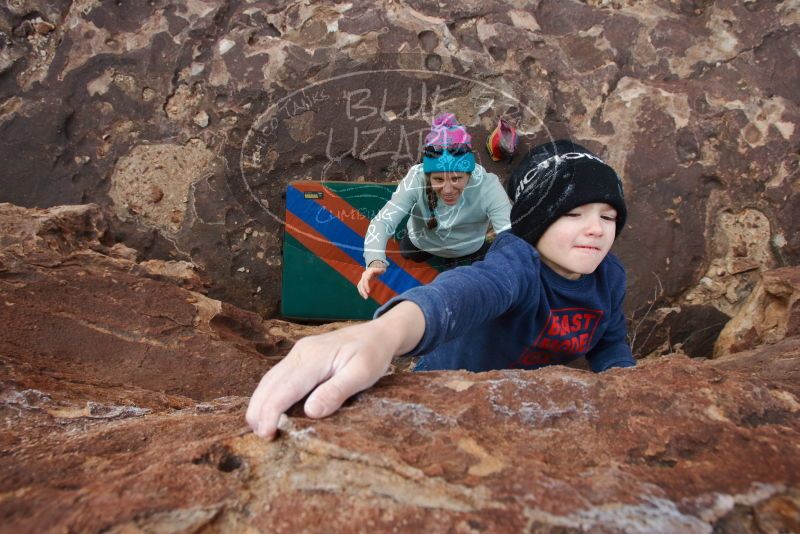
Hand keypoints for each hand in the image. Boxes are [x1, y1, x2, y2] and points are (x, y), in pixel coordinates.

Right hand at [246, 301, 425, 439]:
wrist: (378, 333)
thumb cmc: (373, 354)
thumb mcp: (363, 373)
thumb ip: (337, 391)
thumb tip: (311, 411)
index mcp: (314, 357)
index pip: (285, 388)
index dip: (272, 411)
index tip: (267, 433)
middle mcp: (300, 353)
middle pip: (270, 383)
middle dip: (259, 410)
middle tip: (260, 437)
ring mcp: (298, 353)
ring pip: (269, 379)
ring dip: (260, 403)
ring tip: (259, 427)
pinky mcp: (300, 356)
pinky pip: (277, 376)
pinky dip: (268, 394)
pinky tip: (268, 408)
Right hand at [357, 261, 386, 298]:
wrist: (374, 266)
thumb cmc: (379, 268)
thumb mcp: (381, 268)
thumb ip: (381, 269)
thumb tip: (383, 270)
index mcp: (368, 272)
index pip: (365, 280)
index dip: (366, 286)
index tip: (368, 292)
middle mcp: (364, 275)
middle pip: (361, 284)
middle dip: (363, 291)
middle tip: (366, 298)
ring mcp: (362, 278)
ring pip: (359, 286)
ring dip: (361, 292)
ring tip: (365, 298)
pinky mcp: (362, 281)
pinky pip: (360, 287)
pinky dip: (361, 291)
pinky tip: (364, 296)